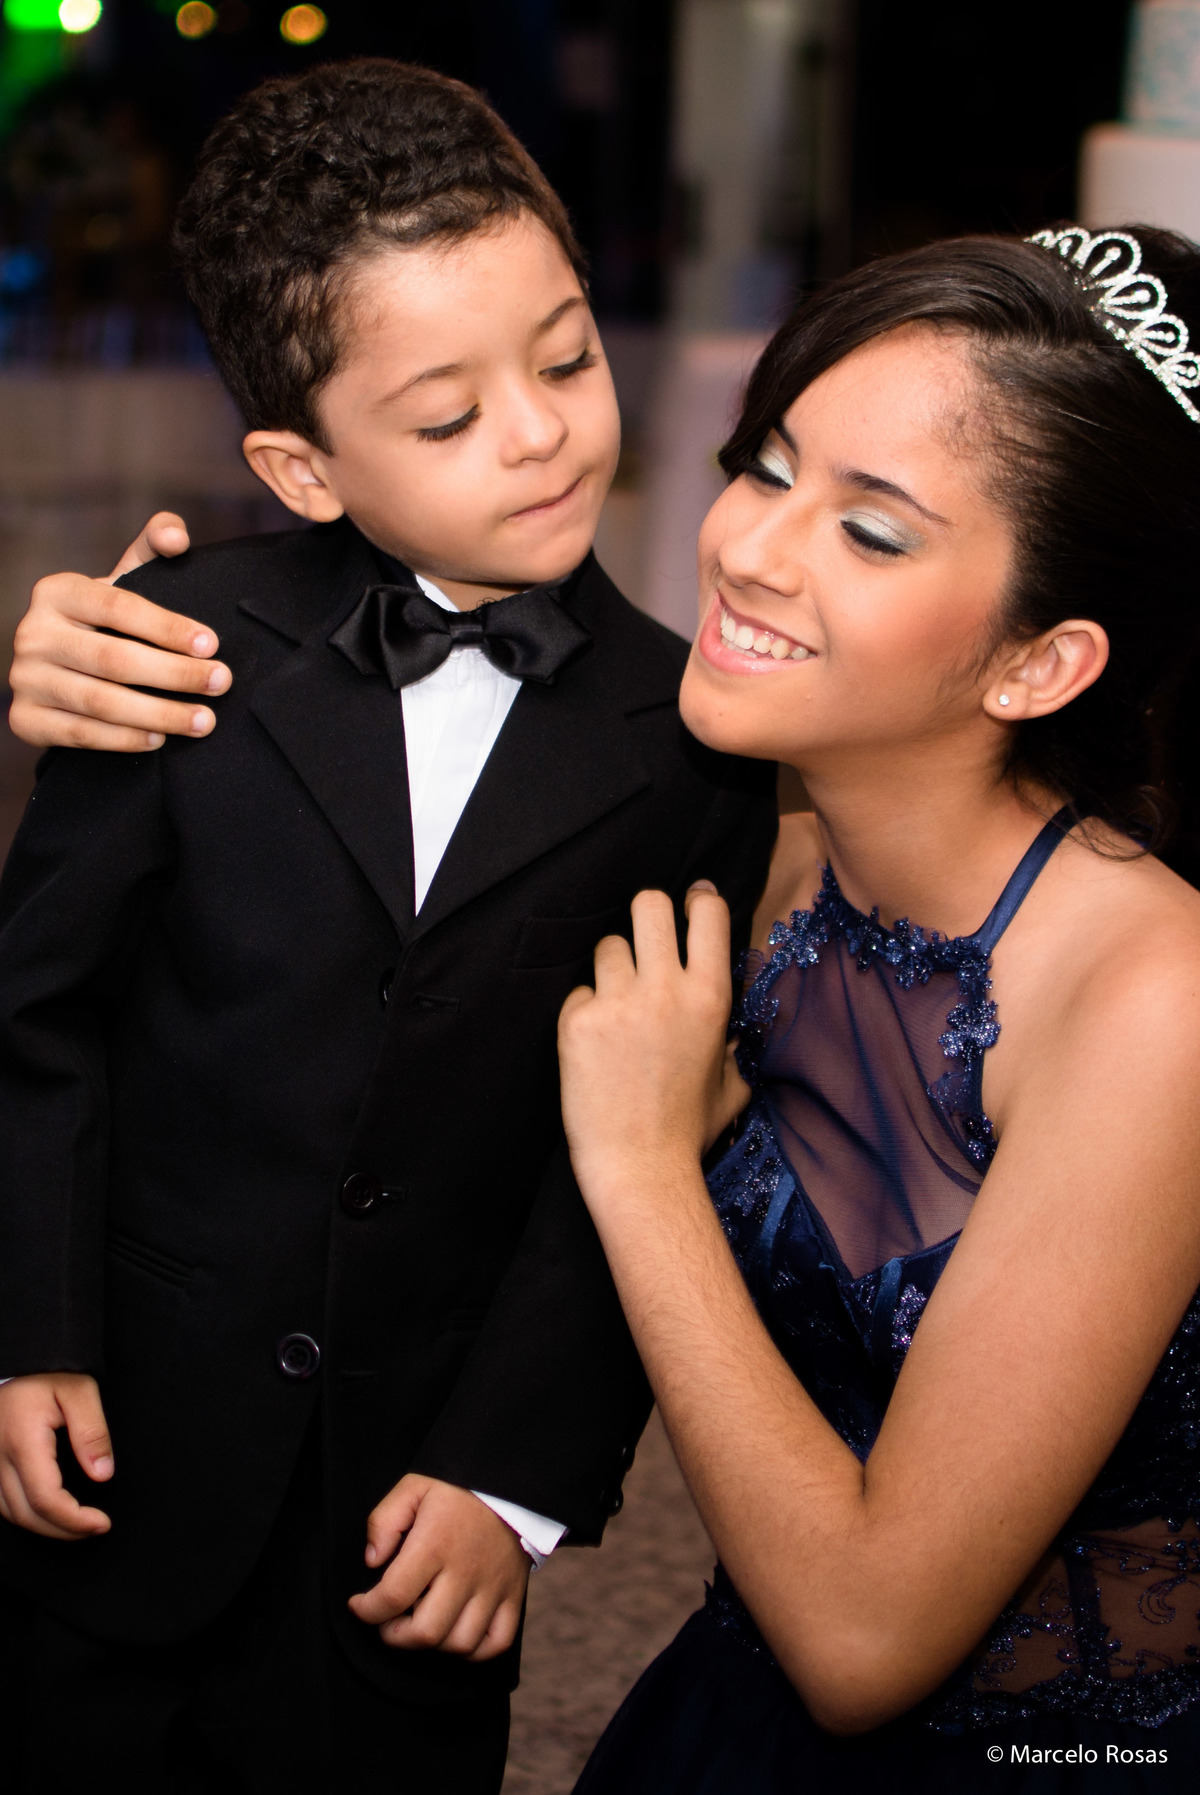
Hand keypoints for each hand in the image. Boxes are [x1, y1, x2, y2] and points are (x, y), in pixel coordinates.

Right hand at [0, 1373, 112, 1539]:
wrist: (20, 1357)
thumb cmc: (49, 1371)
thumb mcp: (80, 1391)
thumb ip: (92, 1433)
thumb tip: (102, 1475)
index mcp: (22, 1441)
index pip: (45, 1499)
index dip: (74, 1519)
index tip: (101, 1522)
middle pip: (27, 1514)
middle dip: (63, 1530)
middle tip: (94, 1527)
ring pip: (10, 1514)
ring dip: (44, 1527)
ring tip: (77, 1524)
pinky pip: (1, 1502)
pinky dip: (26, 1514)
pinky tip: (49, 1512)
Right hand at [8, 512, 232, 752]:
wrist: (61, 669)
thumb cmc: (107, 621)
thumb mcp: (126, 580)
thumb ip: (154, 547)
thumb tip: (176, 537)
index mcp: (59, 591)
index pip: (119, 608)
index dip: (168, 627)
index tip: (212, 644)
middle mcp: (33, 632)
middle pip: (113, 659)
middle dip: (176, 674)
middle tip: (221, 682)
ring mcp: (26, 678)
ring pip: (101, 702)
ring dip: (160, 714)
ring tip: (204, 721)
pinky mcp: (26, 719)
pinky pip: (82, 734)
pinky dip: (125, 739)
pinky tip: (161, 739)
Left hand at [348, 1475, 529, 1659]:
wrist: (510, 1485)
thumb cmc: (456, 1488)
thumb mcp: (413, 1487)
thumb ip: (384, 1521)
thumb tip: (372, 1560)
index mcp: (435, 1544)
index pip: (394, 1596)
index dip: (367, 1610)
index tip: (359, 1604)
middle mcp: (465, 1572)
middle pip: (426, 1632)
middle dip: (395, 1636)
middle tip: (388, 1620)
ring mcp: (492, 1588)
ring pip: (460, 1644)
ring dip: (433, 1644)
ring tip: (421, 1622)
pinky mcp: (512, 1596)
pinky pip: (496, 1643)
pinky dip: (474, 1651)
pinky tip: (455, 1633)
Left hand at [558, 884, 745, 1196]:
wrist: (640, 1167)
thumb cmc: (689, 1130)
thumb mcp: (733, 1083)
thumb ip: (736, 1044)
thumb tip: (734, 1026)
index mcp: (710, 997)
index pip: (708, 912)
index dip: (698, 901)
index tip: (690, 904)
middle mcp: (666, 990)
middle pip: (649, 904)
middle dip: (646, 916)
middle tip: (644, 943)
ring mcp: (618, 1002)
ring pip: (609, 946)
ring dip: (612, 969)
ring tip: (617, 1008)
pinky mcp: (578, 1020)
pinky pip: (580, 990)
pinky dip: (585, 1010)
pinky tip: (595, 1044)